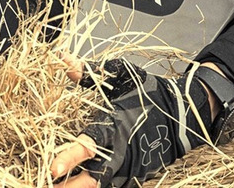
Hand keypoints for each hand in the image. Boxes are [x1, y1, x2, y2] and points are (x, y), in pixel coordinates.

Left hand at [50, 58, 214, 186]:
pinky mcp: (138, 174)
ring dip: (79, 187)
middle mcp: (123, 151)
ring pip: (102, 185)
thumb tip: (61, 58)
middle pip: (93, 178)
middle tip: (47, 186)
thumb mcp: (122, 74)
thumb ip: (90, 71)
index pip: (89, 146)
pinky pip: (114, 184)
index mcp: (116, 127)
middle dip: (71, 186)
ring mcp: (132, 166)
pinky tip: (76, 186)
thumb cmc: (149, 91)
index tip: (52, 168)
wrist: (186, 113)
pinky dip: (95, 186)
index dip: (69, 158)